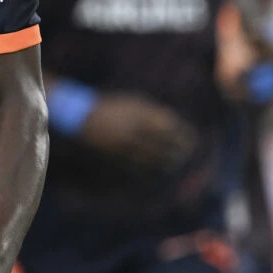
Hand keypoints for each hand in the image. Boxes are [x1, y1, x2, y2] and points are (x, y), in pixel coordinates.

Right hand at [76, 93, 197, 170]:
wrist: (82, 117)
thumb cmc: (113, 107)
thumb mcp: (134, 102)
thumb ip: (153, 112)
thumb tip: (174, 122)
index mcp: (139, 113)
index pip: (168, 126)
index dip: (182, 133)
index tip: (191, 137)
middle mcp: (133, 129)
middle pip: (162, 142)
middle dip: (177, 149)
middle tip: (187, 152)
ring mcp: (124, 143)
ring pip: (151, 156)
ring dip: (166, 161)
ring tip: (175, 163)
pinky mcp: (116, 155)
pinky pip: (137, 164)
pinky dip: (150, 168)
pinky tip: (157, 169)